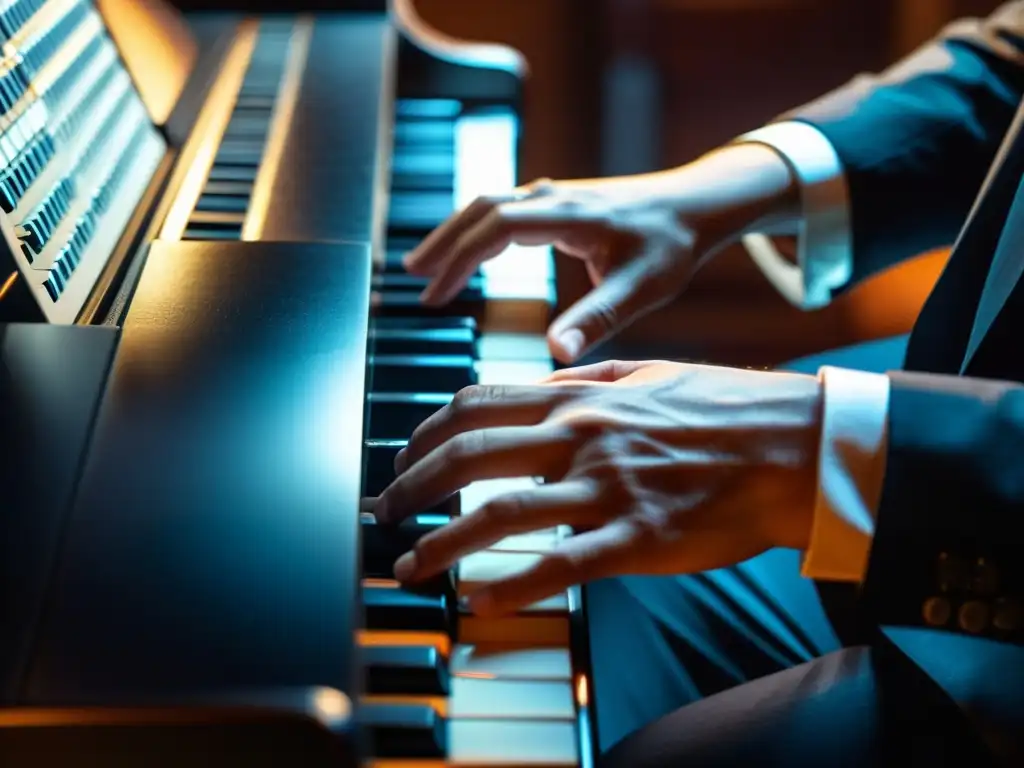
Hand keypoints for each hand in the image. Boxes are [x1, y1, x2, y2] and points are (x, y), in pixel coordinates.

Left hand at [374, 360, 822, 616]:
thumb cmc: (724, 408)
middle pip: (469, 455)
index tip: (404, 458)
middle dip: (413, 486)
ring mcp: (606, 488)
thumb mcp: (649, 374)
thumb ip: (590, 379)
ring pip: (500, 512)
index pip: (477, 405)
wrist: (792, 446)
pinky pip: (559, 566)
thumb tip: (549, 377)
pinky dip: (509, 587)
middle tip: (385, 511)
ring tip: (409, 565)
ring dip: (441, 543)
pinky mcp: (637, 538)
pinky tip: (477, 603)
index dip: (426, 433)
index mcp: (580, 399)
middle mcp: (581, 437)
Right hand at [402, 144, 797, 362]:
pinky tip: (468, 253)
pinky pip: (504, 208)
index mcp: (568, 215)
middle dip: (442, 243)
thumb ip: (597, 320)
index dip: (459, 259)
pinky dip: (476, 229)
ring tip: (425, 266)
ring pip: (488, 204)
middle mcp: (554, 197)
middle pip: (480, 210)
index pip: (496, 228)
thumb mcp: (641, 289)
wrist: (697, 206)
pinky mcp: (558, 201)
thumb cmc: (673, 246)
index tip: (433, 293)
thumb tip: (554, 354)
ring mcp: (554, 195)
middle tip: (412, 278)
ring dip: (454, 233)